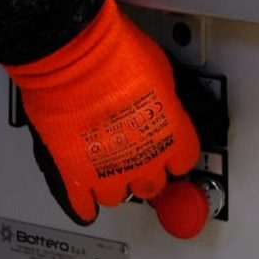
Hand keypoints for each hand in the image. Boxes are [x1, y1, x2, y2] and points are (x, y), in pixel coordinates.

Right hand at [6, 0, 203, 225]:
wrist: (75, 53)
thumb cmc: (116, 52)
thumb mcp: (161, 71)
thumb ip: (163, 102)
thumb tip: (159, 105)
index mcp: (172, 136)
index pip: (183, 161)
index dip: (174, 155)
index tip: (169, 152)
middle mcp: (145, 160)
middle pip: (153, 184)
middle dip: (145, 171)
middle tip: (136, 157)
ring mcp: (109, 171)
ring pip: (117, 195)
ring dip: (113, 181)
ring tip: (106, 166)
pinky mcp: (75, 175)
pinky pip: (83, 206)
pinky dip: (84, 206)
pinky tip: (86, 204)